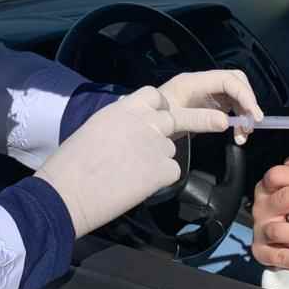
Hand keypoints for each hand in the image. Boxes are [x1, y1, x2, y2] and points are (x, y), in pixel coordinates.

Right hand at [36, 85, 231, 237]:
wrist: (67, 192)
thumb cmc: (71, 165)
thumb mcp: (95, 130)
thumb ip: (120, 126)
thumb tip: (129, 134)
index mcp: (123, 108)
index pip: (154, 96)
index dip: (162, 106)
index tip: (163, 112)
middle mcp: (144, 121)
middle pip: (179, 117)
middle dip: (201, 119)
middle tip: (221, 121)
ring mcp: (156, 144)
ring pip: (171, 150)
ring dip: (158, 161)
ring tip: (128, 175)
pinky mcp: (163, 168)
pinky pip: (172, 172)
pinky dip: (159, 180)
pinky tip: (136, 186)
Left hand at [158, 70, 263, 144]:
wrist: (142, 123)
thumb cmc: (154, 119)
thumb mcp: (175, 121)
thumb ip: (199, 120)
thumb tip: (226, 122)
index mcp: (193, 82)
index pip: (227, 79)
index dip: (244, 94)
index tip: (253, 114)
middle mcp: (203, 83)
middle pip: (236, 82)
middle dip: (248, 101)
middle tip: (252, 123)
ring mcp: (207, 92)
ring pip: (236, 95)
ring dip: (245, 113)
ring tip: (244, 135)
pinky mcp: (210, 103)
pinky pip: (231, 106)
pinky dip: (238, 119)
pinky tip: (238, 134)